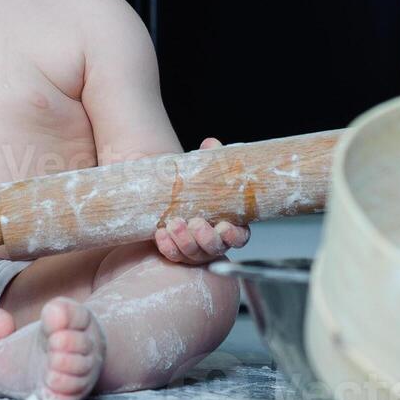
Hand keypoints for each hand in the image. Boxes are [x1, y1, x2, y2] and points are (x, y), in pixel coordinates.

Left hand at [152, 137, 250, 264]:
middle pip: (215, 248)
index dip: (233, 235)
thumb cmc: (194, 185)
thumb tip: (211, 144)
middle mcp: (213, 239)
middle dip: (205, 238)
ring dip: (184, 241)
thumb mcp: (203, 171)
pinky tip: (160, 234)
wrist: (167, 191)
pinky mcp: (177, 252)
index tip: (224, 226)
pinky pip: (173, 255)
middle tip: (195, 222)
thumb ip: (210, 160)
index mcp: (229, 223)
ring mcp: (195, 249)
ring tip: (174, 224)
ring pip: (193, 254)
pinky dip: (167, 247)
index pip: (239, 236)